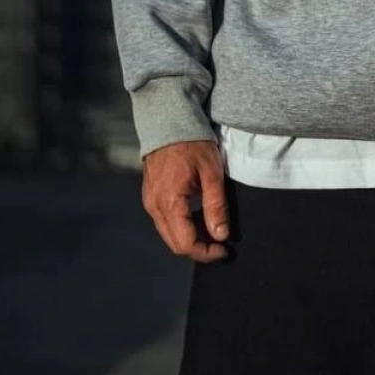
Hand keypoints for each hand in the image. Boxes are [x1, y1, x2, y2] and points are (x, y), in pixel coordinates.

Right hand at [141, 138, 230, 261]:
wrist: (169, 121)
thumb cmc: (192, 143)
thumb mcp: (211, 173)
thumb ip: (216, 206)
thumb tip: (221, 235)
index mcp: (169, 202)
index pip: (185, 243)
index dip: (206, 253)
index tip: (224, 250)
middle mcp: (154, 207)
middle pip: (175, 243)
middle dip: (199, 248)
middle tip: (220, 243)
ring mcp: (150, 202)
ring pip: (169, 234)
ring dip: (190, 237)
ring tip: (212, 228)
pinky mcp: (151, 196)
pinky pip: (165, 221)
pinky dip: (182, 225)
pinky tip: (198, 216)